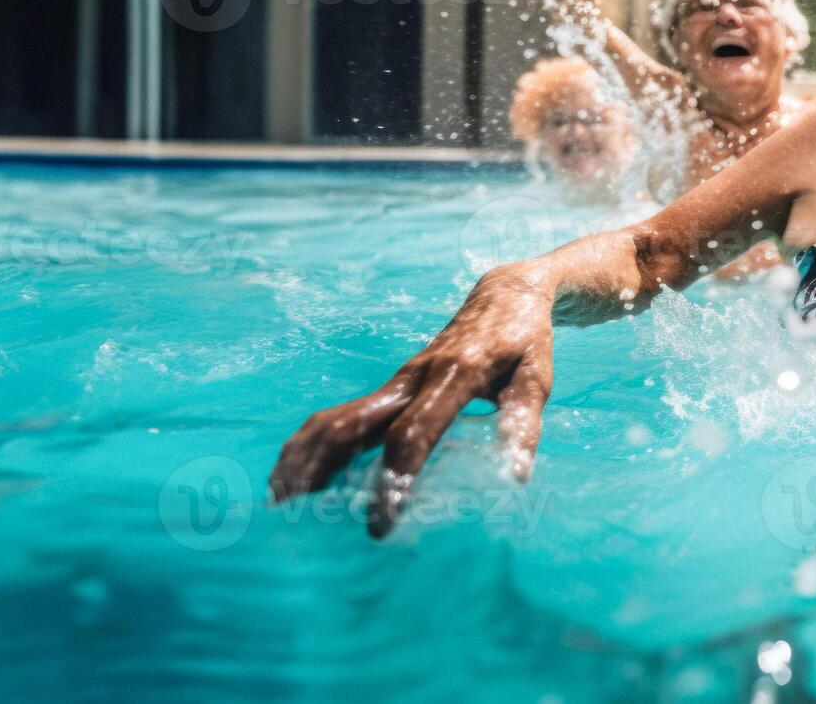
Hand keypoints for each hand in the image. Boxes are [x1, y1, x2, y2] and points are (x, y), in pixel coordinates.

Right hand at [269, 270, 557, 536]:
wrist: (504, 294)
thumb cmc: (525, 343)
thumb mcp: (536, 379)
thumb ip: (523, 423)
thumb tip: (514, 475)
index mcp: (453, 378)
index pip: (413, 434)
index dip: (393, 478)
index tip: (381, 522)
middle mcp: (414, 379)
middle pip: (352, 421)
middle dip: (321, 464)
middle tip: (295, 510)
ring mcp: (397, 382)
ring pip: (338, 415)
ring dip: (304, 452)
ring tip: (278, 496)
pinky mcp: (392, 387)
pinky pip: (345, 413)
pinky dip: (316, 441)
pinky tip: (300, 472)